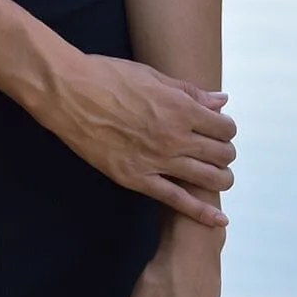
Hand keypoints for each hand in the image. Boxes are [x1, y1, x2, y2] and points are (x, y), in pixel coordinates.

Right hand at [42, 50, 234, 226]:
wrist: (69, 93)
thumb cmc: (108, 76)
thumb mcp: (152, 76)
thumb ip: (189, 92)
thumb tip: (221, 101)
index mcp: (181, 108)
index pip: (224, 127)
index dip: (227, 129)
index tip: (219, 129)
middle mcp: (176, 136)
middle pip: (221, 154)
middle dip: (225, 153)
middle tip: (217, 152)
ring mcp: (157, 160)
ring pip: (209, 179)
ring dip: (221, 178)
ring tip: (218, 176)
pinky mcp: (137, 179)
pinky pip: (177, 201)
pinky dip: (202, 213)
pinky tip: (219, 221)